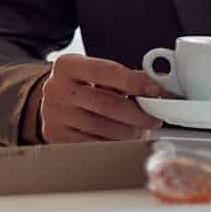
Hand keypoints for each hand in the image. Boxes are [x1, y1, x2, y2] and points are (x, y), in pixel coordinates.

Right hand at [32, 54, 162, 143]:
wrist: (54, 102)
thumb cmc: (82, 86)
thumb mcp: (97, 73)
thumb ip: (124, 77)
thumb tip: (156, 87)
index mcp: (68, 66)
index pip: (106, 72)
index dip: (135, 82)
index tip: (156, 90)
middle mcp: (57, 89)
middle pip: (107, 105)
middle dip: (138, 114)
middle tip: (153, 119)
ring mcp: (55, 115)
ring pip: (104, 130)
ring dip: (129, 133)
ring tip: (138, 130)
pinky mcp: (57, 137)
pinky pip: (95, 145)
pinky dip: (114, 143)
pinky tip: (120, 138)